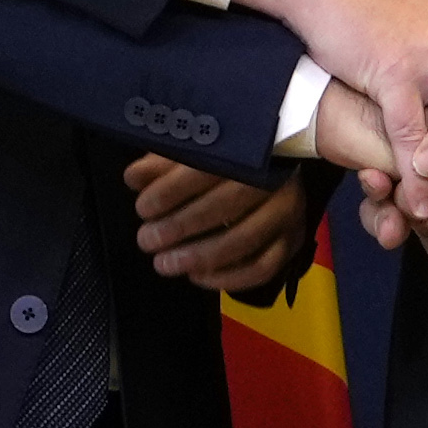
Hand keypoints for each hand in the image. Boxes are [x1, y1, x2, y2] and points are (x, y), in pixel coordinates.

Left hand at [125, 156, 314, 294]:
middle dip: (180, 226)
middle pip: (227, 205)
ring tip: (165, 263)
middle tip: (147, 240)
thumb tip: (134, 177)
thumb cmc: (227, 160)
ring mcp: (287, 213)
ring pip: (245, 240)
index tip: (143, 207)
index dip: (171, 190)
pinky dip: (228, 278)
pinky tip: (198, 276)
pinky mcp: (292, 240)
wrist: (274, 167)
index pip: (208, 169)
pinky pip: (263, 267)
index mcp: (249, 149)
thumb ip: (164, 165)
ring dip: (200, 256)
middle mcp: (275, 179)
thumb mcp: (193, 154)